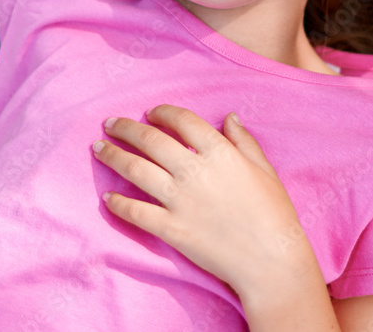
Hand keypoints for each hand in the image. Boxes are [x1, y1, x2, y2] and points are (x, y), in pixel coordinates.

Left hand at [93, 106, 319, 303]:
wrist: (269, 259)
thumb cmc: (273, 211)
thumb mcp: (264, 168)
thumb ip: (244, 140)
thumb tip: (229, 117)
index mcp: (221, 152)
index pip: (183, 121)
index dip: (163, 113)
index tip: (151, 112)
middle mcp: (195, 171)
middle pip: (151, 140)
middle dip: (127, 129)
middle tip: (111, 123)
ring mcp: (179, 200)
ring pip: (136, 170)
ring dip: (113, 156)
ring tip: (98, 149)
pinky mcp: (171, 229)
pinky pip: (136, 212)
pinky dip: (118, 204)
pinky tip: (107, 198)